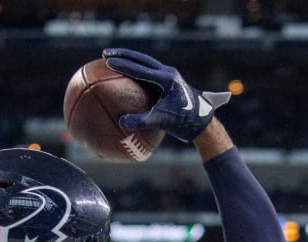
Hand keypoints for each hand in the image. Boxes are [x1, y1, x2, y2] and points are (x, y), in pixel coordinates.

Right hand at [102, 48, 229, 142]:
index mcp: (167, 79)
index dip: (124, 65)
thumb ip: (142, 121)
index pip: (141, 69)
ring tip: (112, 59)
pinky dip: (135, 70)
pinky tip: (124, 76)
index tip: (108, 62)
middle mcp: (168, 73)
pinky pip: (148, 72)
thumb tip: (121, 122)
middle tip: (105, 54)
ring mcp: (169, 76)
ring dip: (129, 59)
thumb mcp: (162, 122)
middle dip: (123, 55)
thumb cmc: (184, 122)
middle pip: (142, 59)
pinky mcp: (168, 81)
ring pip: (145, 62)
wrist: (202, 121)